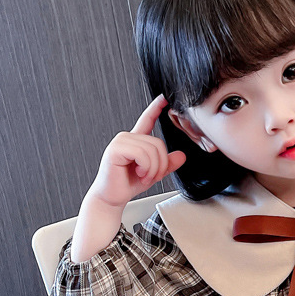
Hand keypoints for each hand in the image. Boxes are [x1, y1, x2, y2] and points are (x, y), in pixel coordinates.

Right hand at [88, 94, 185, 209]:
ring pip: (152, 150)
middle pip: (159, 143)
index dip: (155, 108)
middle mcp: (128, 138)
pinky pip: (142, 154)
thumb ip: (167, 164)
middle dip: (161, 165)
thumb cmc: (128, 183)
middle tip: (151, 176)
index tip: (163, 98)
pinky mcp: (116, 149)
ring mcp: (121, 141)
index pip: (147, 120)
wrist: (113, 197)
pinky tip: (138, 173)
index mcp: (136, 141)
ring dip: (153, 169)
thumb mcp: (154, 173)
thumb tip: (181, 156)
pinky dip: (146, 168)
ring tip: (144, 176)